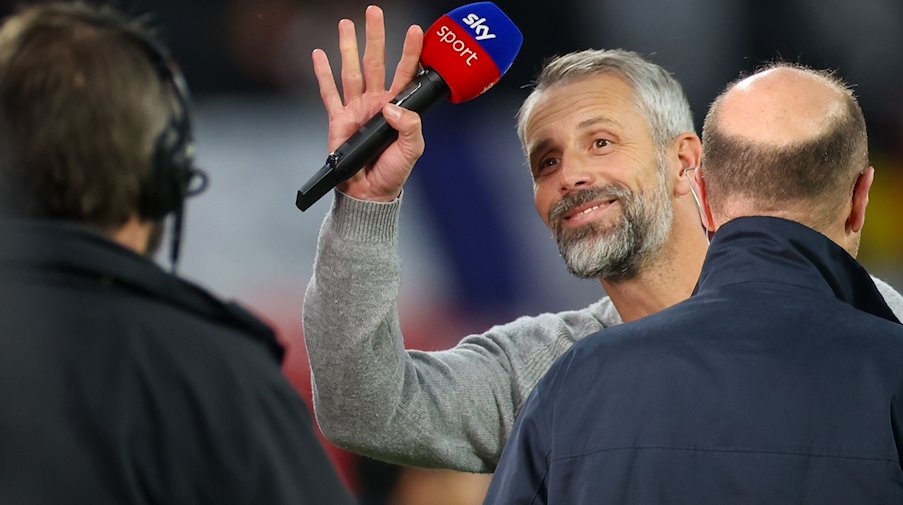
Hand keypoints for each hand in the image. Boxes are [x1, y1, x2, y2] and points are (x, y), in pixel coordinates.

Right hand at [312, 5, 424, 201]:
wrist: (370, 193)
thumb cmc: (394, 173)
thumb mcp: (412, 151)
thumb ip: (409, 126)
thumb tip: (390, 106)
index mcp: (398, 107)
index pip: (406, 73)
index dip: (411, 52)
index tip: (415, 30)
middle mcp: (377, 103)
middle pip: (376, 62)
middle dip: (375, 36)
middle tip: (372, 12)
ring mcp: (357, 109)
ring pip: (351, 71)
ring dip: (348, 47)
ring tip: (346, 24)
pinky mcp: (338, 120)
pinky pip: (329, 93)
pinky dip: (322, 74)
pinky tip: (319, 55)